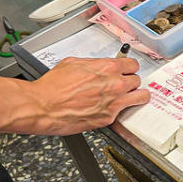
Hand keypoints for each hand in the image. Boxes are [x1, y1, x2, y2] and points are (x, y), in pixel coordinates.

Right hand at [28, 57, 147, 134]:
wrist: (42, 106)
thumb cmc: (52, 86)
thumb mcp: (73, 63)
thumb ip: (94, 64)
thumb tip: (99, 66)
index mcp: (108, 68)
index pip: (133, 65)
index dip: (129, 68)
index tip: (127, 71)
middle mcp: (115, 84)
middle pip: (137, 80)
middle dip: (130, 82)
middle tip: (124, 85)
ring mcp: (114, 102)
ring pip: (141, 97)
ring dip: (136, 96)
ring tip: (132, 97)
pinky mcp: (108, 118)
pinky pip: (122, 113)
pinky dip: (118, 111)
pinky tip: (110, 109)